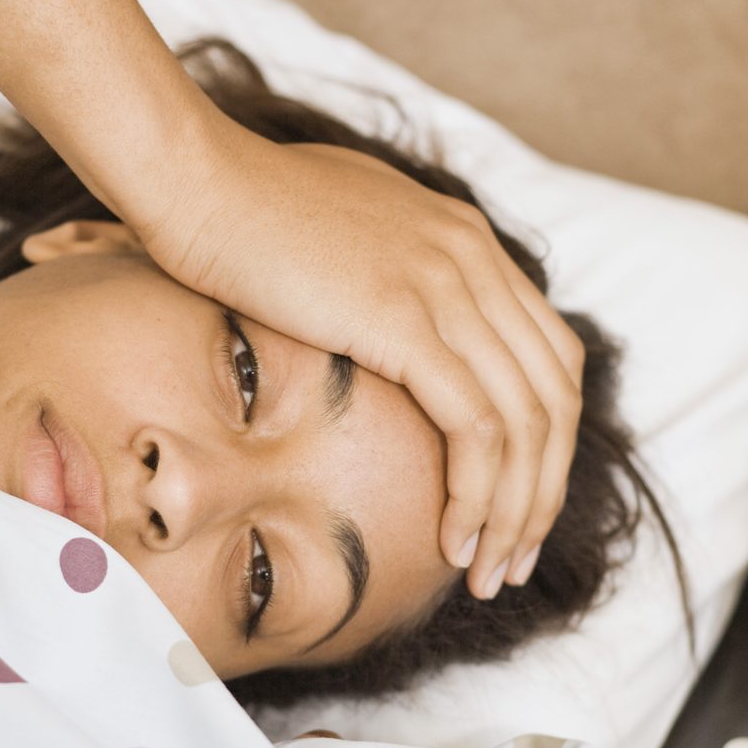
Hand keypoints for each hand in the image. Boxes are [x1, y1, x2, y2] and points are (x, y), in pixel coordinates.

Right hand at [133, 130, 584, 598]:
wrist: (191, 177)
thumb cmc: (234, 213)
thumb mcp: (335, 241)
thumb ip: (377, 279)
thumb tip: (373, 327)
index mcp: (465, 239)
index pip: (548, 356)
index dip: (545, 441)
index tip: (513, 504)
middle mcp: (474, 257)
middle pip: (556, 396)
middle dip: (543, 490)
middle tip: (512, 558)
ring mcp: (448, 283)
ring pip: (527, 422)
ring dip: (516, 510)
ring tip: (488, 570)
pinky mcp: (407, 318)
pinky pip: (476, 427)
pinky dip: (477, 493)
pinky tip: (452, 539)